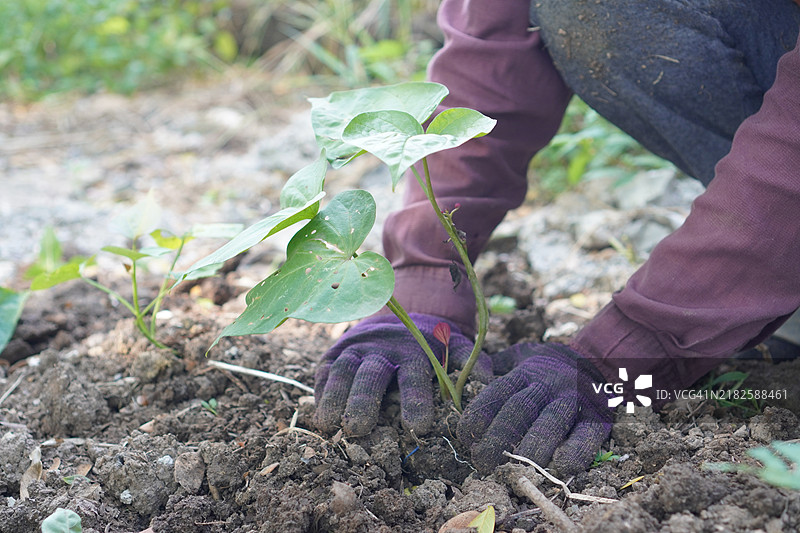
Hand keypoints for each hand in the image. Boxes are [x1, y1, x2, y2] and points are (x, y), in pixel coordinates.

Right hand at [314, 313, 491, 436]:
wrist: (403, 306)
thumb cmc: (433, 340)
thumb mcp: (457, 345)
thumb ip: (471, 365)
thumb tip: (485, 386)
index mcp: (416, 349)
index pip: (415, 376)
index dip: (416, 401)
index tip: (418, 427)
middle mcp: (383, 347)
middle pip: (372, 374)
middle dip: (365, 401)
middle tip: (360, 429)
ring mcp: (355, 349)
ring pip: (343, 372)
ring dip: (336, 398)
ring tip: (330, 426)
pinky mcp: (334, 354)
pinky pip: (323, 373)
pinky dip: (320, 393)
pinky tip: (319, 417)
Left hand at [457, 343, 612, 474]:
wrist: (599, 359)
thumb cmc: (548, 364)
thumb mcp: (519, 356)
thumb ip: (493, 365)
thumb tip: (467, 373)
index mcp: (526, 372)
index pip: (499, 391)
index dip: (480, 413)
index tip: (465, 435)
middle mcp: (549, 384)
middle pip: (520, 409)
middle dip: (499, 437)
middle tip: (483, 461)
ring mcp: (574, 400)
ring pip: (551, 422)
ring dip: (532, 448)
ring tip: (515, 470)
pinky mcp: (598, 417)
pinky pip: (588, 435)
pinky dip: (576, 452)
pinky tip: (561, 467)